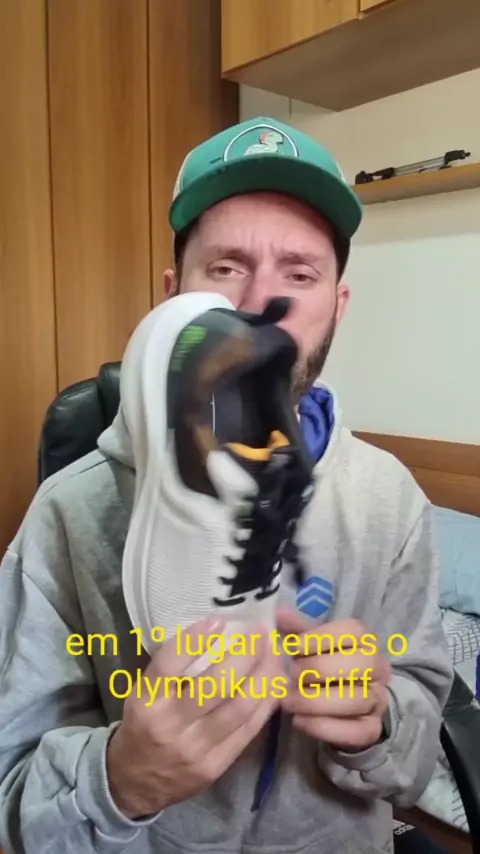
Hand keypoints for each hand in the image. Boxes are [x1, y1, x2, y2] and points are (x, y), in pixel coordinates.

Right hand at [107, 616, 283, 818]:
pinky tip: (273, 685)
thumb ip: (172, 668)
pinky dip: (265, 704)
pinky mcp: (215, 767)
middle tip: (259, 634)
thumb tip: (215, 630)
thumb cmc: (144, 723)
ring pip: (239, 709)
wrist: (135, 781)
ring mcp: (195, 748)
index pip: (169, 665)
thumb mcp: (144, 692)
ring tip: (274, 655)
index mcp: (146, 701)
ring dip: (263, 678)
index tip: (219, 621)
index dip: (195, 640)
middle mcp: (170, 725)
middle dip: (245, 656)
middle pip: (214, 686)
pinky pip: (248, 731)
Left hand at [277, 607, 390, 750]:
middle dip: (321, 669)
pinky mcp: (372, 729)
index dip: (321, 636)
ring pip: (357, 698)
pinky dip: (325, 727)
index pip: (353, 631)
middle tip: (291, 675)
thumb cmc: (322, 669)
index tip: (292, 646)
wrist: (338, 709)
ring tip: (287, 701)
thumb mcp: (311, 646)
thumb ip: (298, 630)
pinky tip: (300, 722)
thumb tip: (280, 612)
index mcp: (365, 642)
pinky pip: (356, 731)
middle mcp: (378, 668)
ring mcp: (378, 700)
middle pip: (361, 663)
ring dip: (317, 701)